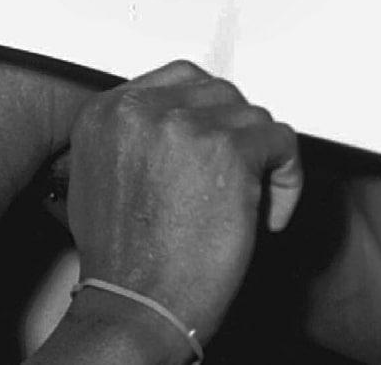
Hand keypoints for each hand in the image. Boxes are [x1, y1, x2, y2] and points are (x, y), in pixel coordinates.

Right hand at [65, 61, 301, 353]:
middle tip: (239, 175)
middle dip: (235, 134)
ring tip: (251, 202)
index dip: (207, 114)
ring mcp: (184, 125)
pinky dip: (286, 179)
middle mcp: (141, 109)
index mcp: (106, 111)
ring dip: (260, 159)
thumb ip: (129, 137)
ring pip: (252, 116)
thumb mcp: (94, 175)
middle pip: (218, 92)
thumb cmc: (119, 256)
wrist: (134, 301)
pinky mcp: (227, 150)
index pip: (178, 79)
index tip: (216, 143)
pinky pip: (281, 142)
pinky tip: (267, 214)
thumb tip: (174, 125)